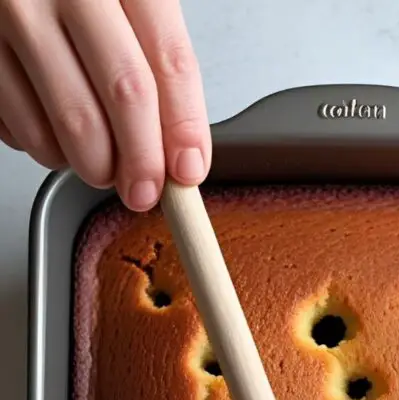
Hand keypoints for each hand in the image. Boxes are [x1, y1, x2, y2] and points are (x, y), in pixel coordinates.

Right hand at [0, 0, 209, 209]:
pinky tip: (59, 139)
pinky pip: (23, 127)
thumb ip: (157, 61)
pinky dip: (49, 151)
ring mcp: (16, 14)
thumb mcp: (129, 0)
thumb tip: (181, 152)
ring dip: (96, 165)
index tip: (188, 168)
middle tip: (145, 188)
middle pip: (125, 94)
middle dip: (143, 159)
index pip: (168, 59)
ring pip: (72, 122)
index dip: (184, 127)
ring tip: (102, 165)